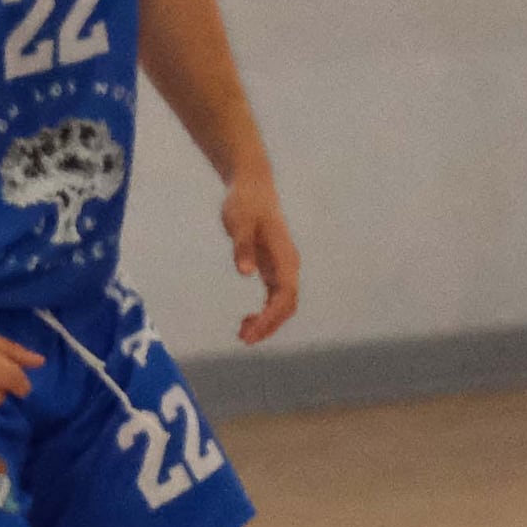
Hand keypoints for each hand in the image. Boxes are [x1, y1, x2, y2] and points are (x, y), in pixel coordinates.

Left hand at [221, 170, 300, 343]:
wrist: (252, 187)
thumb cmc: (244, 203)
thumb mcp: (239, 222)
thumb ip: (242, 246)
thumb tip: (246, 272)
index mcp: (284, 256)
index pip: (285, 294)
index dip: (271, 316)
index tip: (252, 331)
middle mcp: (288, 265)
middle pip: (287, 304)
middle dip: (270, 324)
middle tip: (244, 339)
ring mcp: (282, 267)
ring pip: (283, 304)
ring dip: (267, 322)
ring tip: (243, 334)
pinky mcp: (273, 267)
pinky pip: (275, 298)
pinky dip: (264, 312)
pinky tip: (247, 320)